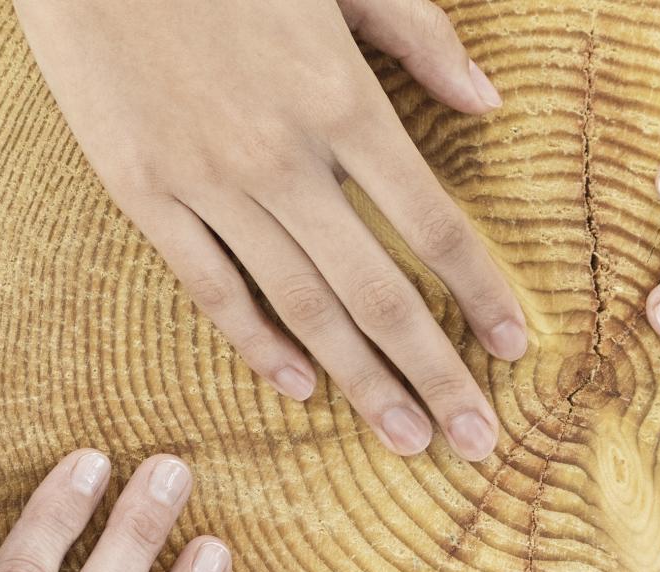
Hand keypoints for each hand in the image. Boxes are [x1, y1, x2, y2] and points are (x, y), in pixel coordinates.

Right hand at [16, 0, 524, 460]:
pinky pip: (211, 286)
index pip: (433, 224)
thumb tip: (491, 103)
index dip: (481, 293)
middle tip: (478, 443)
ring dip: (361, 381)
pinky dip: (256, 342)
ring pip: (302, 306)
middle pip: (378, 291)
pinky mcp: (143, 189)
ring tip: (409, 439)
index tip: (515, 349)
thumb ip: (420, 39)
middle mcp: (283, 157)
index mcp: (342, 100)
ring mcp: (209, 181)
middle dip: (435, 374)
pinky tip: (299, 386)